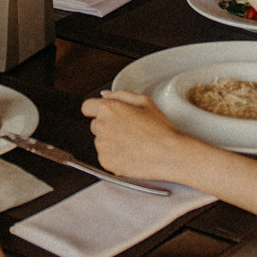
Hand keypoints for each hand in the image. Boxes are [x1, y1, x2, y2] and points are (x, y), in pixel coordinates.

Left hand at [83, 90, 203, 183]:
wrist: (169, 155)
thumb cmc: (160, 130)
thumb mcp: (145, 102)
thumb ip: (120, 95)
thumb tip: (106, 95)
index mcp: (109, 109)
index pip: (87, 107)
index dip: (96, 109)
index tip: (104, 114)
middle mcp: (102, 127)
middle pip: (95, 124)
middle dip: (107, 125)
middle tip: (127, 129)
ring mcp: (103, 146)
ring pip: (100, 141)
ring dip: (110, 141)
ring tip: (131, 142)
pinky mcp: (106, 162)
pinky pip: (104, 156)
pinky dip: (113, 155)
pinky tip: (130, 153)